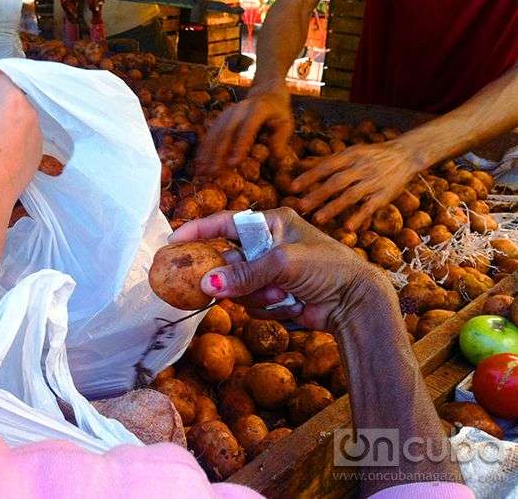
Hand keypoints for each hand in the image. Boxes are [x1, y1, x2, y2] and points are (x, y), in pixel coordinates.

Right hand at [169, 209, 396, 331]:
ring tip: (284, 295)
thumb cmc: (327, 268)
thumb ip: (245, 273)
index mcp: (272, 223)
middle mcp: (268, 245)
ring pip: (238, 286)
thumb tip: (208, 284)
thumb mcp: (284, 263)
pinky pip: (251, 303)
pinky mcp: (273, 295)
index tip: (174, 241)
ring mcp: (269, 272)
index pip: (227, 223)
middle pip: (229, 260)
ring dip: (259, 295)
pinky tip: (292, 305)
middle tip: (217, 286)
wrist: (355, 303)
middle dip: (234, 277)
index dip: (199, 231)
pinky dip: (268, 307)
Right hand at [195, 87, 292, 174]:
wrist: (266, 92)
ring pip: (215, 133)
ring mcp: (228, 113)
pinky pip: (210, 133)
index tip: (233, 163)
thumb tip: (278, 158)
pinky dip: (204, 148)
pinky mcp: (221, 118)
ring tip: (203, 170)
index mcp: (257, 110)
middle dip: (218, 153)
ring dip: (208, 152)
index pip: (247, 128)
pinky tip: (200, 161)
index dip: (240, 145)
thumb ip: (281, 140)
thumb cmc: (277, 112)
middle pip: (226, 131)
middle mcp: (239, 110)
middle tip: (214, 171)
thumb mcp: (286, 124)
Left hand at [291, 139, 422, 230]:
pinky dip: (359, 217)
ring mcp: (373, 181)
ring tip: (317, 219)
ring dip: (333, 208)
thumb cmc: (371, 155)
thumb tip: (299, 165)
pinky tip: (347, 228)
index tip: (292, 187)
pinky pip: (370, 207)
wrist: (406, 154)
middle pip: (336, 182)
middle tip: (301, 207)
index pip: (326, 166)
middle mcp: (361, 167)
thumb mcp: (350, 152)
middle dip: (317, 195)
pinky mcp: (385, 195)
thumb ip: (326, 161)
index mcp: (350, 155)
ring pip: (351, 195)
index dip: (309, 176)